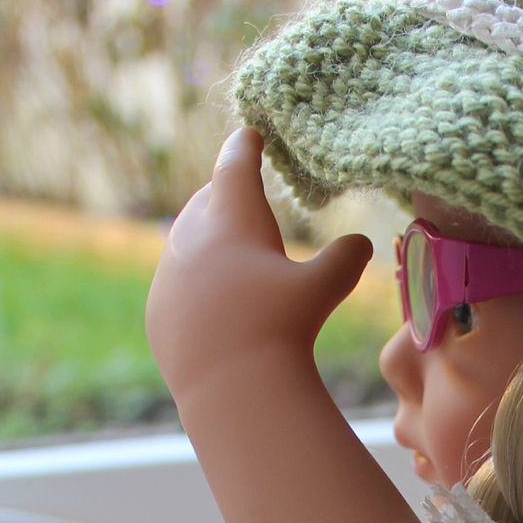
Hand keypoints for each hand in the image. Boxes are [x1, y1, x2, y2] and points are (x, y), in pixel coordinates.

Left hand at [146, 127, 371, 407]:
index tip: (248, 133)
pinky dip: (195, 282)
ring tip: (229, 252)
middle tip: (238, 193)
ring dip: (207, 239)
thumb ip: (344, 261)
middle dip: (223, 193)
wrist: (229, 388)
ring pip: (187, 242)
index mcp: (233, 215)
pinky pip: (176, 283)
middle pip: (207, 200)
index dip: (245, 145)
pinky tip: (213, 303)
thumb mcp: (322, 290)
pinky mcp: (159, 309)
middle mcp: (192, 235)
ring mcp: (169, 273)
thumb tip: (363, 244)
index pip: (235, 163)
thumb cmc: (281, 329)